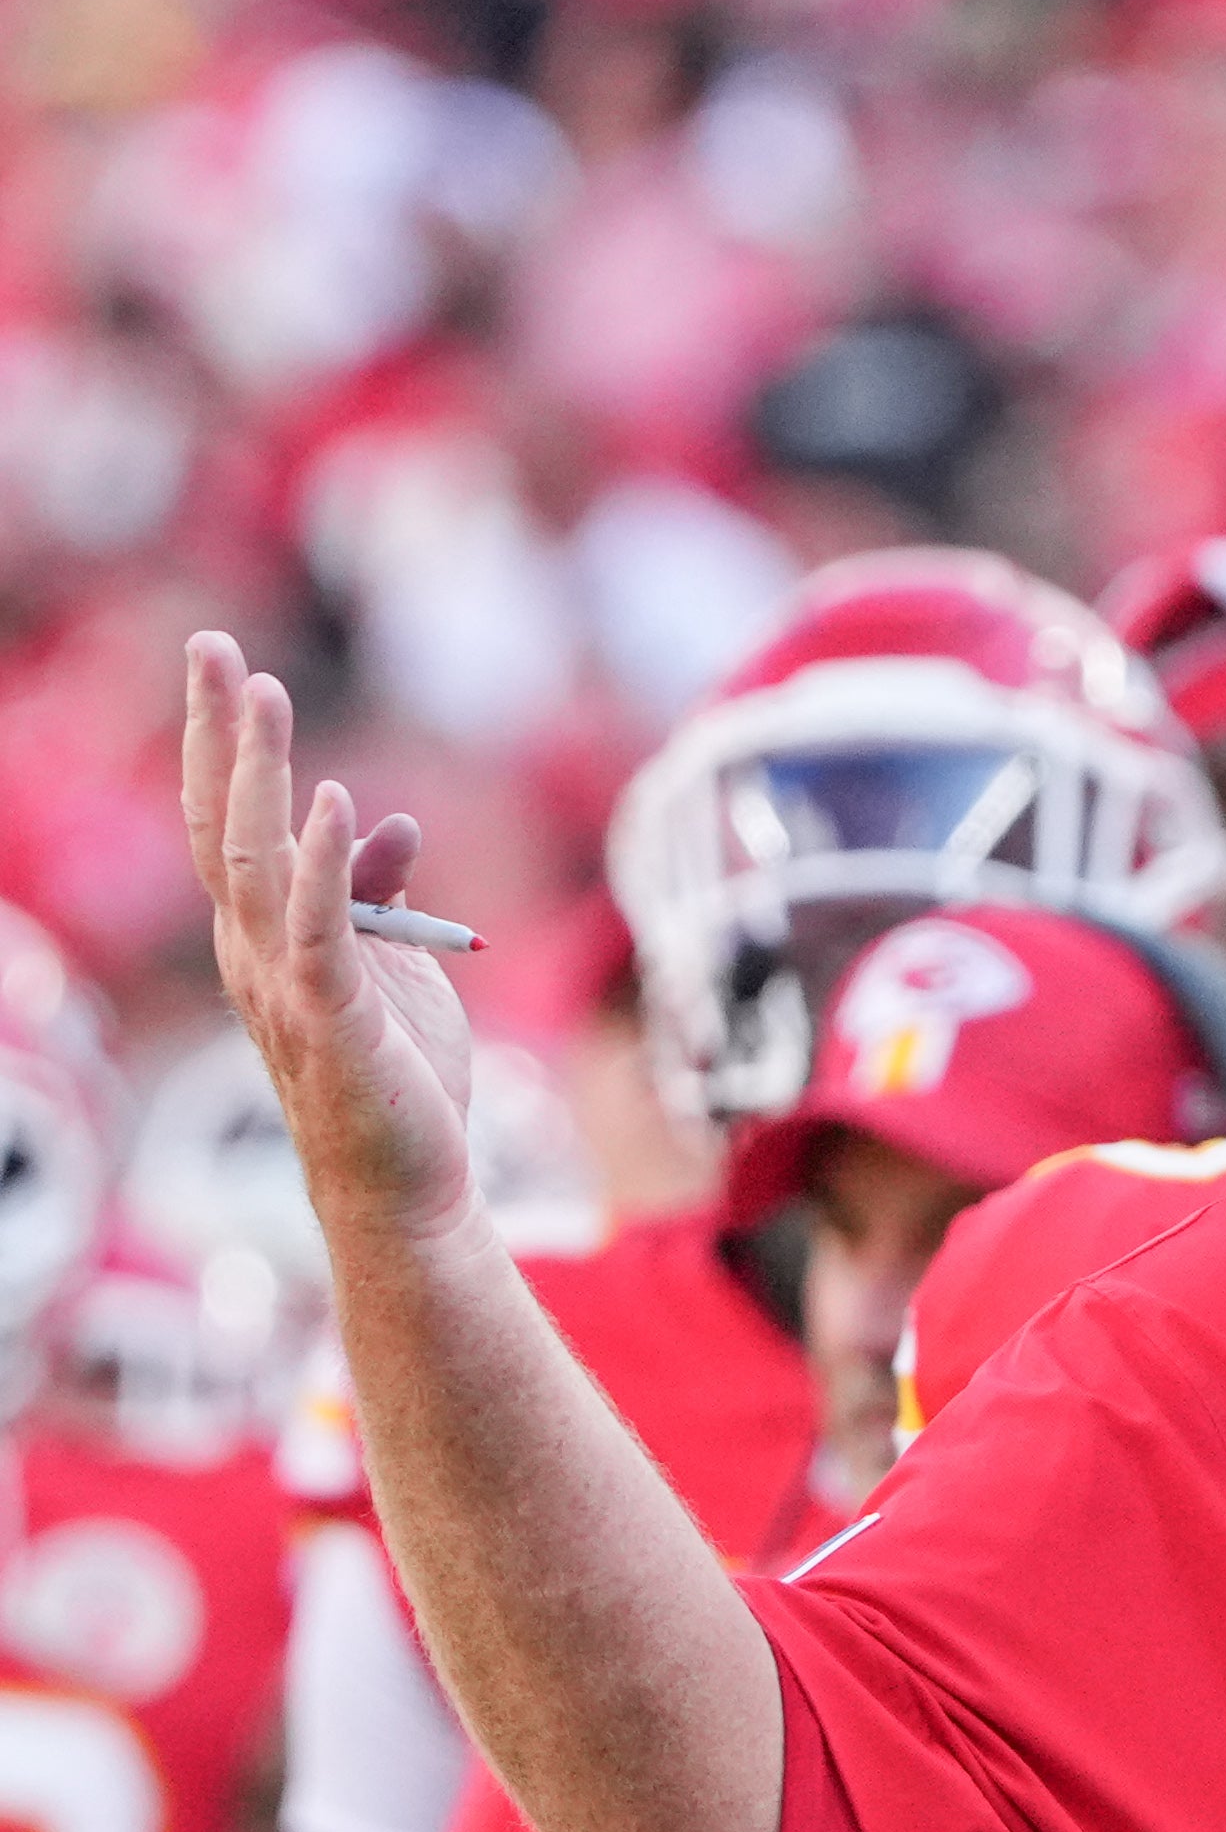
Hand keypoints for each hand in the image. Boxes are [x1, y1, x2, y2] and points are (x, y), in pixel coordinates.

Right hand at [178, 633, 478, 1243]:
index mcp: (264, 936)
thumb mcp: (394, 967)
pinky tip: (340, 802)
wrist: (407, 1184)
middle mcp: (256, 952)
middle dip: (219, 734)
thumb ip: (379, 895)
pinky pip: (323, 930)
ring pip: (257, 862)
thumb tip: (386, 819)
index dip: (224, 745)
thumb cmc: (394, 1079)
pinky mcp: (334, 1019)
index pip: (228, 823)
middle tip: (212, 647)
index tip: (228, 666)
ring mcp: (285, 984)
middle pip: (222, 823)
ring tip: (263, 694)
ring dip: (261, 775)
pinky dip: (330, 865)